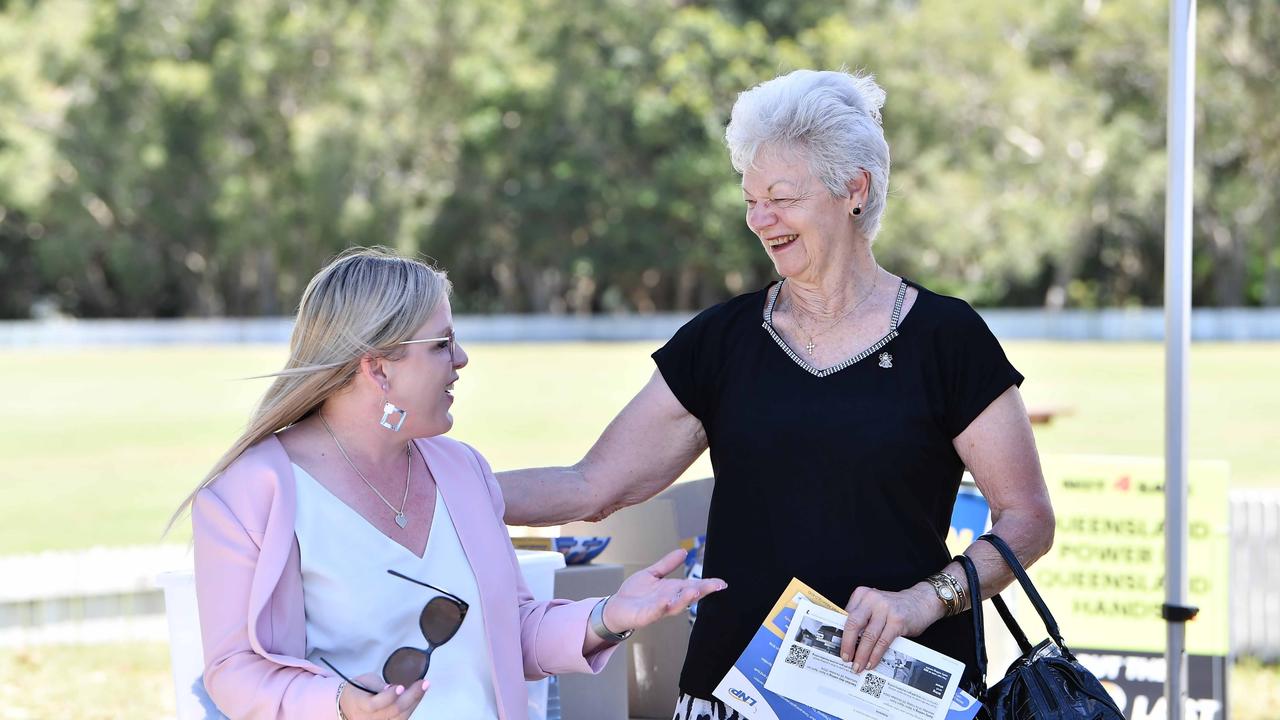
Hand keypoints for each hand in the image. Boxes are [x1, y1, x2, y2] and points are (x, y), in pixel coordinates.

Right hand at [338, 672, 428, 719]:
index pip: (375, 704)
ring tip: (423, 688)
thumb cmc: (357, 690)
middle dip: (411, 697)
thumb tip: (392, 688)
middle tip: (423, 683)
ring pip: (400, 718)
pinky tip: (417, 698)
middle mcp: (368, 719)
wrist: (346, 706)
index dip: (389, 696)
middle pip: (392, 711)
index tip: (400, 686)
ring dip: (414, 703)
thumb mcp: (364, 681)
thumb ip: (378, 685)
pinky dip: (410, 709)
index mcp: (359, 704)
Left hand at [602, 548, 726, 631]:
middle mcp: (668, 600)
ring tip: (695, 590)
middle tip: (716, 586)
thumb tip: (683, 551)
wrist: (616, 607)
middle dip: (702, 591)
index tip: (722, 582)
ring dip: (685, 599)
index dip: (708, 584)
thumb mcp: (652, 574)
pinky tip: (666, 601)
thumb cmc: (634, 593)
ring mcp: (658, 609)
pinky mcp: (645, 615)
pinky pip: (655, 612)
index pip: (693, 585)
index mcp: (672, 590)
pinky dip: (661, 607)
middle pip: (689, 596)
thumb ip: (667, 564)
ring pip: (675, 606)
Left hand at [839, 584, 941, 673]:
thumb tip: (847, 641)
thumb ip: (862, 617)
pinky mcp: (897, 621)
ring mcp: (885, 609)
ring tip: (858, 665)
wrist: (922, 601)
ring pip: (868, 636)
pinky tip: (872, 662)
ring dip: (862, 654)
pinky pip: (883, 641)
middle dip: (848, 645)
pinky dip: (875, 655)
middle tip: (845, 659)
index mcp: (862, 594)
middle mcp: (872, 599)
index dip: (840, 634)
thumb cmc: (895, 607)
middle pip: (853, 624)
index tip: (836, 648)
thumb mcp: (874, 605)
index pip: (845, 616)